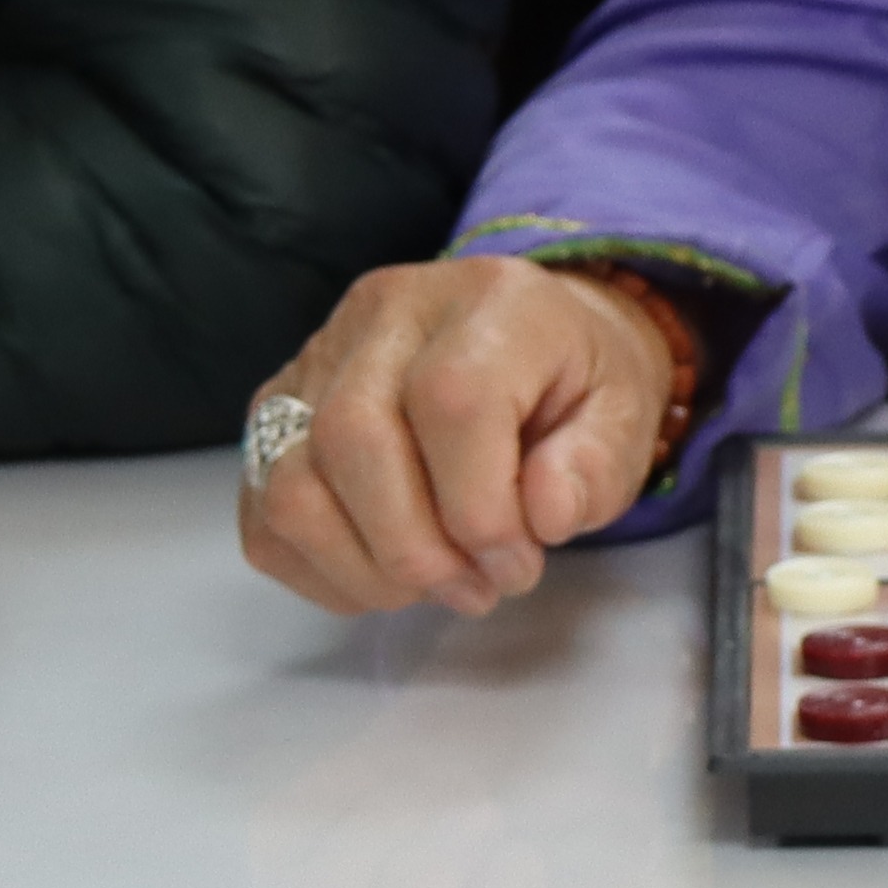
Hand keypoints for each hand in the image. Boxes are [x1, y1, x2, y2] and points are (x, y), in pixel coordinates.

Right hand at [244, 258, 685, 616]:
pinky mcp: (276, 408)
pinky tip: (384, 572)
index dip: (479, 508)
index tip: (517, 562)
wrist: (535, 342)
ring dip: (363, 567)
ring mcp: (316, 357)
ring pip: (291, 482)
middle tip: (477, 587)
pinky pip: (263, 510)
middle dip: (417, 549)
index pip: (450, 399)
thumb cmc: (577, 384)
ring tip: (431, 584)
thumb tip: (543, 513)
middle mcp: (385, 312)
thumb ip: (595, 465)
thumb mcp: (624, 417)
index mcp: (486, 300)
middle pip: (352, 438)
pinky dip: (320, 568)